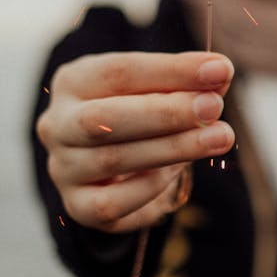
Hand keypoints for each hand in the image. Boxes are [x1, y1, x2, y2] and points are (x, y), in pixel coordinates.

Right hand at [36, 51, 234, 233]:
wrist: (108, 162)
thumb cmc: (137, 111)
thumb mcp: (156, 87)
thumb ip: (186, 81)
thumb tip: (219, 73)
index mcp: (73, 81)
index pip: (119, 71)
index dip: (171, 70)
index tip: (220, 69)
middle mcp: (56, 124)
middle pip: (104, 118)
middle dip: (166, 112)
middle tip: (214, 107)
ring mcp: (62, 168)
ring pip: (113, 160)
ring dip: (173, 148)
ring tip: (218, 137)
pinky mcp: (77, 206)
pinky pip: (114, 203)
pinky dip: (152, 186)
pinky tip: (180, 169)